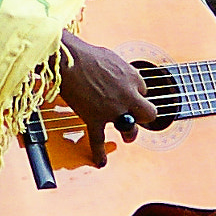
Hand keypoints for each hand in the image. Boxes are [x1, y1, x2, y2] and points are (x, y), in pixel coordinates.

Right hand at [58, 33, 157, 166]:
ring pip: (130, 129)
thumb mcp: (113, 57)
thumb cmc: (86, 54)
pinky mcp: (94, 119)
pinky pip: (98, 141)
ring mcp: (112, 110)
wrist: (67, 59)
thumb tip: (120, 78)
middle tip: (137, 117)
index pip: (143, 90)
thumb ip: (121, 71)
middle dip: (143, 116)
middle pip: (148, 113)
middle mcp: (127, 96)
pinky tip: (101, 161)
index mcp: (133, 78)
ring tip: (127, 136)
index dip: (135, 92)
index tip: (127, 93)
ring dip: (129, 133)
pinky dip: (99, 153)